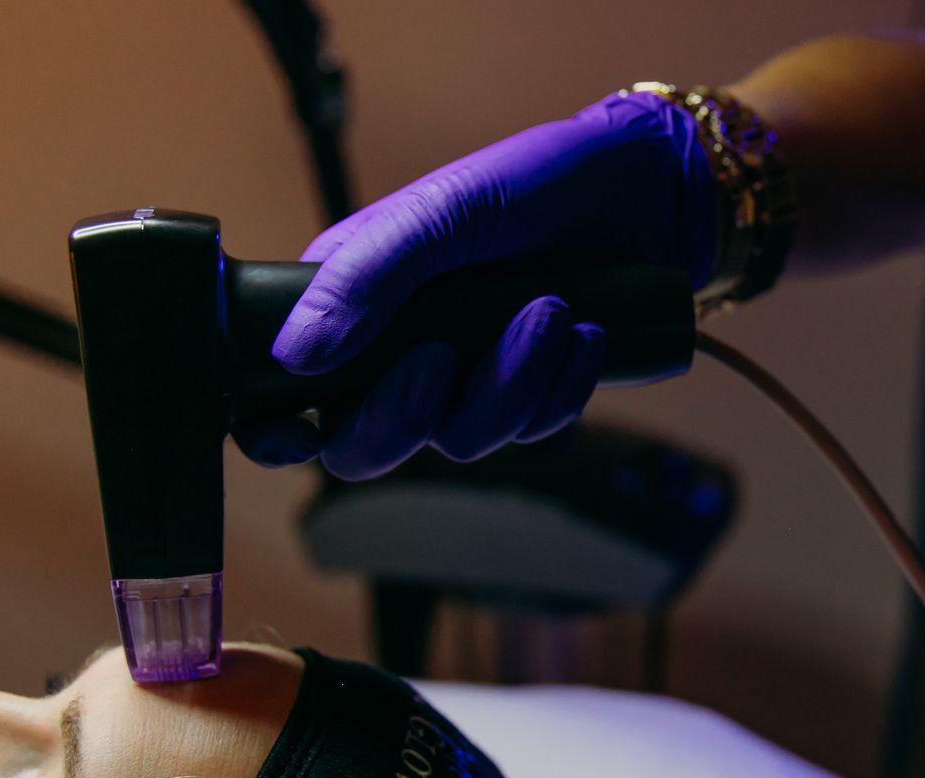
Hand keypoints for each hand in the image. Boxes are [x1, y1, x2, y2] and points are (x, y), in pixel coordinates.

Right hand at [238, 91, 717, 479]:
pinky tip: (583, 333)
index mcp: (353, 301)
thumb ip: (366, 277)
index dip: (280, 431)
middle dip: (407, 414)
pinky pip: (531, 434)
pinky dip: (561, 387)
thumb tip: (298, 355)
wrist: (645, 197)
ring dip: (512, 382)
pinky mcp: (528, 396)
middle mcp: (401, 351)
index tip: (299, 434)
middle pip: (367, 447)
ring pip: (461, 443)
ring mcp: (467, 380)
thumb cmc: (534, 183)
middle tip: (447, 356)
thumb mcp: (440, 210)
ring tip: (551, 309)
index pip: (289, 392)